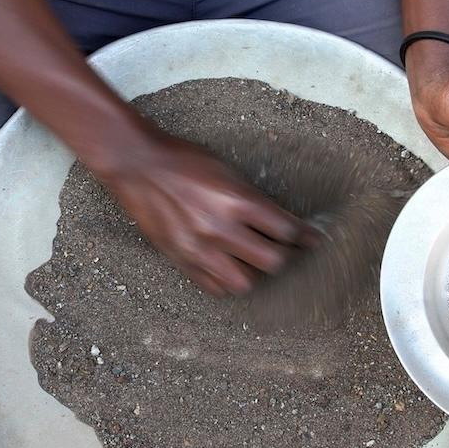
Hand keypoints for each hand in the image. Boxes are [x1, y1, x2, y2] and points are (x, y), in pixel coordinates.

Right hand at [90, 131, 314, 296]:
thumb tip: (279, 221)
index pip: (286, 230)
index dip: (304, 236)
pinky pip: (214, 287)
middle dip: (282, 256)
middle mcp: (221, 228)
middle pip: (272, 261)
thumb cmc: (182, 160)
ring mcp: (199, 248)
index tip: (312, 240)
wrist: (136, 164)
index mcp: (237, 200)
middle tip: (283, 250)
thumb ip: (251, 198)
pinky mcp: (181, 259)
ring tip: (251, 261)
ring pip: (244, 283)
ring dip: (253, 273)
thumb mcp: (226, 170)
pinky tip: (227, 268)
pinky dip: (225, 281)